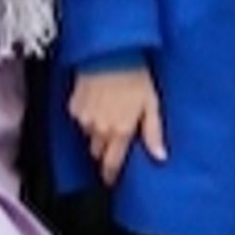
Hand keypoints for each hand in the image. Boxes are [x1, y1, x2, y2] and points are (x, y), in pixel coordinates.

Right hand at [68, 66, 167, 185]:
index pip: (111, 164)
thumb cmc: (135, 77)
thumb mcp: (151, 104)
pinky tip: (99, 102)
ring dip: (97, 132)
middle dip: (106, 149)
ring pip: (89, 136)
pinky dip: (88, 116)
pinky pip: (81, 120)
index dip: (110, 175)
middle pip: (98, 152)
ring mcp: (84, 119)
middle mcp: (100, 130)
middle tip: (116, 138)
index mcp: (121, 132)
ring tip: (109, 114)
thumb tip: (160, 157)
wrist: (110, 54)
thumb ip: (154, 133)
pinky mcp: (74, 107)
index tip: (111, 181)